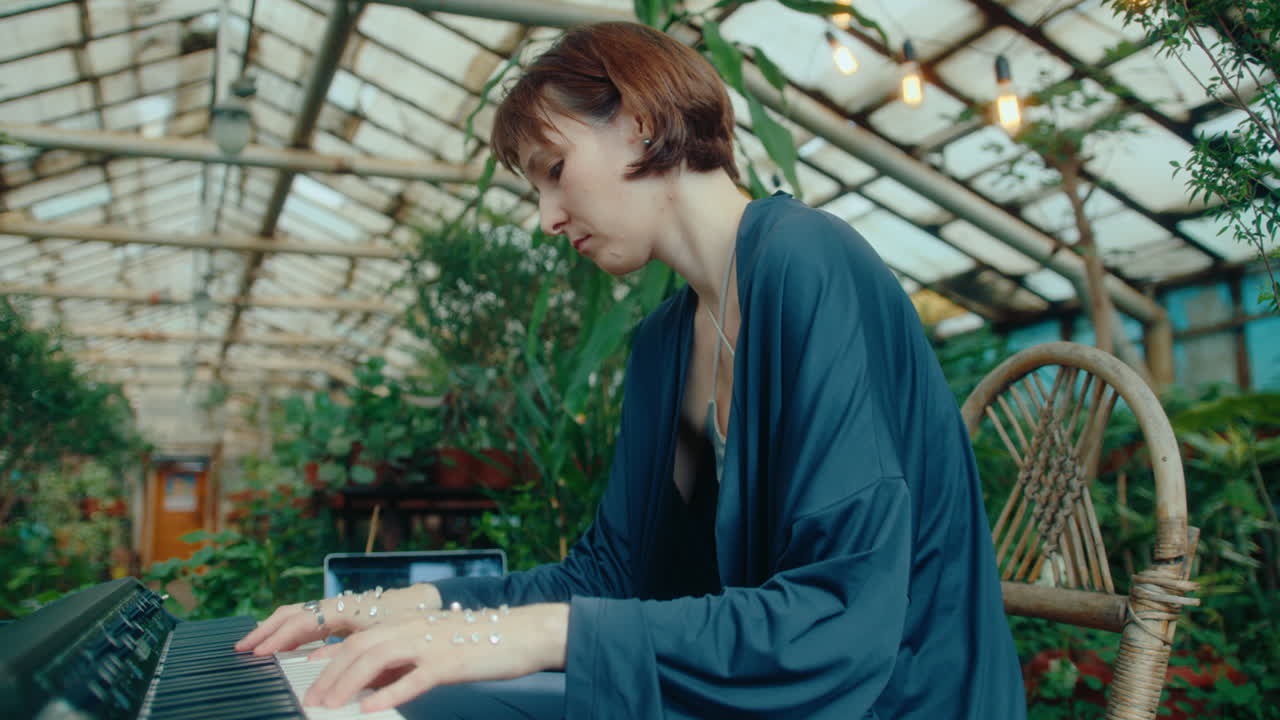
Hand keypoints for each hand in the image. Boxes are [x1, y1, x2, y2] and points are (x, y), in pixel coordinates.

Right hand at [235, 583, 441, 655]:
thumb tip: (314, 665)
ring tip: (253, 647)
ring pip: (297, 616)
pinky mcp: (339, 614)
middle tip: (241, 648)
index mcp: (343, 607)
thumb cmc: (406, 620)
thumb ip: (349, 653)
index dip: (277, 637)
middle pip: (291, 614)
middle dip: (265, 630)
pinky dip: (290, 632)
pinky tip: (282, 647)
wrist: (424, 601)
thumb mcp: (381, 640)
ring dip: (274, 631)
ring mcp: (336, 607)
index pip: (300, 621)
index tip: (258, 653)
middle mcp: (335, 604)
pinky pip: (308, 621)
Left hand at [303, 602, 569, 712]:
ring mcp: (430, 645)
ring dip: (347, 683)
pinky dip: (387, 693)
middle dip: (328, 675)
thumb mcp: (433, 650)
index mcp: (408, 624)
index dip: (328, 655)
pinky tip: (369, 708)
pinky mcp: (450, 662)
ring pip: (376, 659)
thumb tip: (368, 684)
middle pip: (359, 648)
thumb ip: (401, 663)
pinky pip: (413, 679)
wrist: (523, 632)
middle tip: (309, 700)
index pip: (358, 637)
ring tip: (328, 705)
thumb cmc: (479, 642)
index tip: (302, 671)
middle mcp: (413, 629)